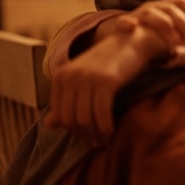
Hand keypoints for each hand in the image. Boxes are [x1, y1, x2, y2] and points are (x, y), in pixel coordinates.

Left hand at [45, 25, 170, 144]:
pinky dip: (106, 127)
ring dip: (96, 134)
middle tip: (97, 143)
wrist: (134, 42)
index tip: (87, 137)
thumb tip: (49, 125)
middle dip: (84, 135)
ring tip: (105, 139)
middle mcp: (70, 76)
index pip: (59, 114)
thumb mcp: (85, 80)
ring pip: (85, 119)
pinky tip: (112, 132)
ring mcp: (87, 78)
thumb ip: (67, 100)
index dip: (72, 130)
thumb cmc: (111, 62)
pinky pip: (101, 114)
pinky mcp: (105, 81)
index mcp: (61, 76)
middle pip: (71, 118)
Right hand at [98, 0, 184, 48]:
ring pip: (152, 14)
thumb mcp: (173, 27)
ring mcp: (139, 14)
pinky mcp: (124, 24)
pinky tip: (131, 27)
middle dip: (184, 24)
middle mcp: (154, 6)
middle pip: (171, 9)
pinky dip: (126, 22)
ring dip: (165, 25)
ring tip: (174, 42)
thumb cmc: (157, 34)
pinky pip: (123, 21)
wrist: (127, 36)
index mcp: (166, 5)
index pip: (182, 2)